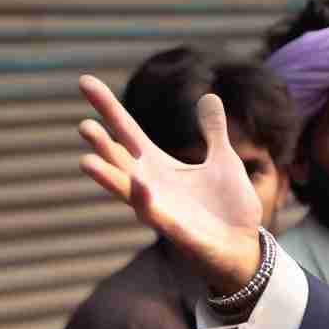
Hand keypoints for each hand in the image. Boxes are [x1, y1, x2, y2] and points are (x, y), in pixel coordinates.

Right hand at [76, 74, 263, 292]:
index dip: (108, 107)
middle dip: (102, 145)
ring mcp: (161, 210)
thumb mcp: (224, 160)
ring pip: (127, 192)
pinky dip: (147, 202)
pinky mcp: (177, 232)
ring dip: (108, 178)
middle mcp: (151, 187)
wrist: (244, 247)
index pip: (127, 131)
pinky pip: (157, 216)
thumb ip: (213, 131)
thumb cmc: (228, 207)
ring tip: (85, 161)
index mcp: (160, 167)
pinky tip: (139, 184)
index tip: (84, 81)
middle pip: (119, 160)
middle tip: (83, 125)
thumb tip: (209, 96)